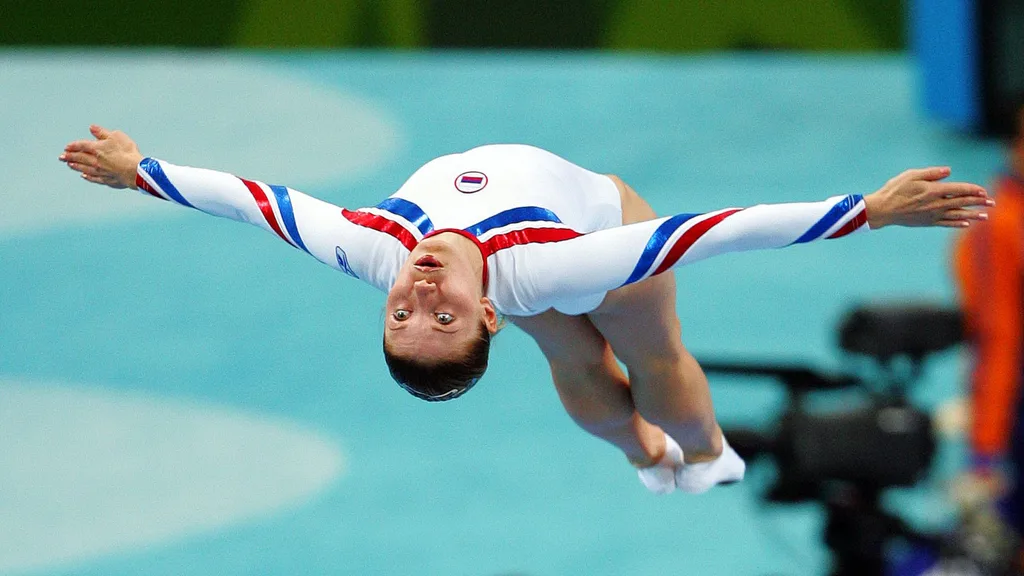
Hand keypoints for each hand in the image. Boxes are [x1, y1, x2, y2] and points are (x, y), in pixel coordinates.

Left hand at [59, 125, 143, 189]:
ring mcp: (100, 171)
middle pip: (80, 158)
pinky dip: (88, 177)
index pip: (81, 146)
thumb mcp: (116, 136)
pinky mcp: (107, 180)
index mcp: (97, 148)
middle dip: (69, 156)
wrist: (135, 170)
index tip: (67, 147)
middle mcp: (95, 160)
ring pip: (84, 168)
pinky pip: (94, 178)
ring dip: (76, 166)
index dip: (73, 146)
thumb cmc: (127, 152)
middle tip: (61, 157)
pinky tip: (84, 176)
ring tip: (69, 165)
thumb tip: (92, 128)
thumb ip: (102, 133)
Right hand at [864, 167, 992, 228]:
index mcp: (933, 191)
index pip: (958, 189)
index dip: (972, 189)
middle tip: (992, 203)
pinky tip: (966, 224)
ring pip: (957, 215)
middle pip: (962, 202)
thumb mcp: (910, 175)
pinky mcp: (927, 222)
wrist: (881, 210)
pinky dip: (957, 223)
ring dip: (973, 215)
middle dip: (978, 202)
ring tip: (985, 216)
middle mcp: (935, 204)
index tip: (983, 190)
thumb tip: (949, 171)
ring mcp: (932, 215)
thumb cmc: (894, 190)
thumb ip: (931, 173)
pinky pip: (946, 223)